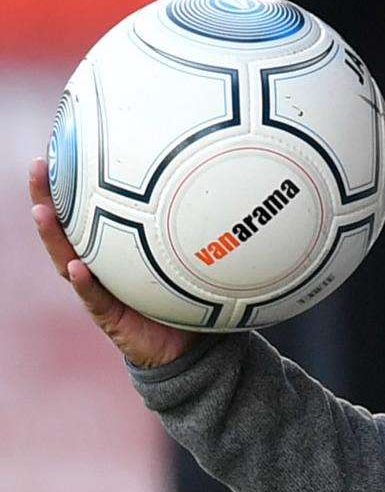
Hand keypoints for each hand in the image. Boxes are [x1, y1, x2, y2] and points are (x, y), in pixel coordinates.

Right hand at [29, 159, 195, 369]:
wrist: (193, 348)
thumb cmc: (195, 294)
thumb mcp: (202, 252)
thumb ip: (210, 220)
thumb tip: (239, 169)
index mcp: (120, 249)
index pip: (90, 210)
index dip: (75, 181)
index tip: (65, 143)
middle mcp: (103, 266)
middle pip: (67, 227)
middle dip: (48, 197)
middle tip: (39, 166)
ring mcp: (101, 292)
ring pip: (68, 260)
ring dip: (53, 236)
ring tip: (42, 210)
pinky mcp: (111, 319)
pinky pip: (95, 299)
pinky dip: (87, 284)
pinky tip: (79, 267)